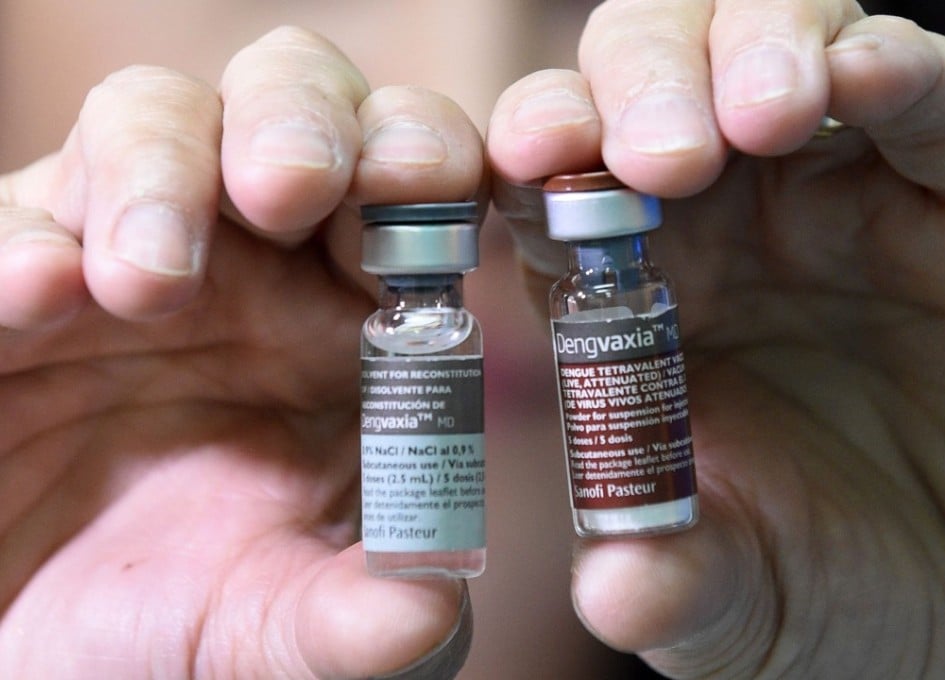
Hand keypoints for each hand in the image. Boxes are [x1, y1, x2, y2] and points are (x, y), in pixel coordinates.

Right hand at [0, 27, 482, 678]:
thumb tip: (427, 608)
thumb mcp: (269, 632)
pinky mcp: (14, 274)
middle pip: (297, 102)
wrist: (27, 646)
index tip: (426, 184)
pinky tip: (37, 297)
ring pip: (157, 118)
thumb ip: (350, 623)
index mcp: (351, 317)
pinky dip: (26, 240)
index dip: (429, 157)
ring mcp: (131, 252)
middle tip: (288, 187)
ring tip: (145, 282)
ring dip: (160, 172)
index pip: (414, 186)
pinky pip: (17, 216)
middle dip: (300, 123)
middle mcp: (252, 263)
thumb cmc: (165, 618)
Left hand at [488, 2, 944, 676]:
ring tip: (754, 120)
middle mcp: (724, 221)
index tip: (527, 159)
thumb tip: (613, 591)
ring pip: (777, 43)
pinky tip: (864, 79)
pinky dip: (894, 72)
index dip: (536, 150)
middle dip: (638, 87)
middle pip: (648, 79)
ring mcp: (843, 191)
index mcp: (631, 293)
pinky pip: (927, 98)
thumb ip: (673, 580)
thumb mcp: (740, 597)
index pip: (552, 181)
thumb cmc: (845, 586)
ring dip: (753, 53)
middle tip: (651, 157)